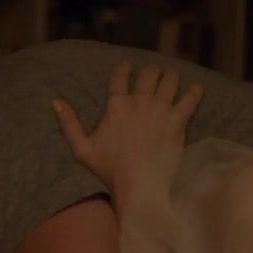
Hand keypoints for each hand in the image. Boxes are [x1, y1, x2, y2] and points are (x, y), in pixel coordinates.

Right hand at [52, 61, 201, 207]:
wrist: (139, 185)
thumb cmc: (109, 170)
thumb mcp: (82, 148)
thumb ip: (69, 123)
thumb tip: (56, 101)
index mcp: (116, 105)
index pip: (120, 75)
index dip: (124, 67)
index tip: (127, 66)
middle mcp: (140, 101)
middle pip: (149, 73)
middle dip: (152, 72)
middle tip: (154, 75)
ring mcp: (161, 110)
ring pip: (170, 80)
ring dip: (171, 77)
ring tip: (172, 79)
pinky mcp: (178, 122)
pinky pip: (190, 98)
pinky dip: (195, 91)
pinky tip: (196, 89)